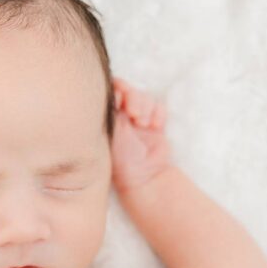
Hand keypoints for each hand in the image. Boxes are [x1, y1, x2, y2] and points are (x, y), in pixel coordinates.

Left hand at [110, 77, 172, 192]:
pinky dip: (158, 113)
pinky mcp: (155, 124)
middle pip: (129, 90)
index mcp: (107, 117)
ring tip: (144, 124)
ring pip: (145, 98)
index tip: (118, 102)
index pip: (110, 91)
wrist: (144, 177)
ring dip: (146, 107)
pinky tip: (155, 126)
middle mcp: (122, 116)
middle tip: (135, 113)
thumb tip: (113, 92)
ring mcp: (140, 119)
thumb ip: (112, 110)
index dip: (117, 91)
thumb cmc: (121, 159)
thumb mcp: (111, 132)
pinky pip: (159, 107)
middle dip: (134, 98)